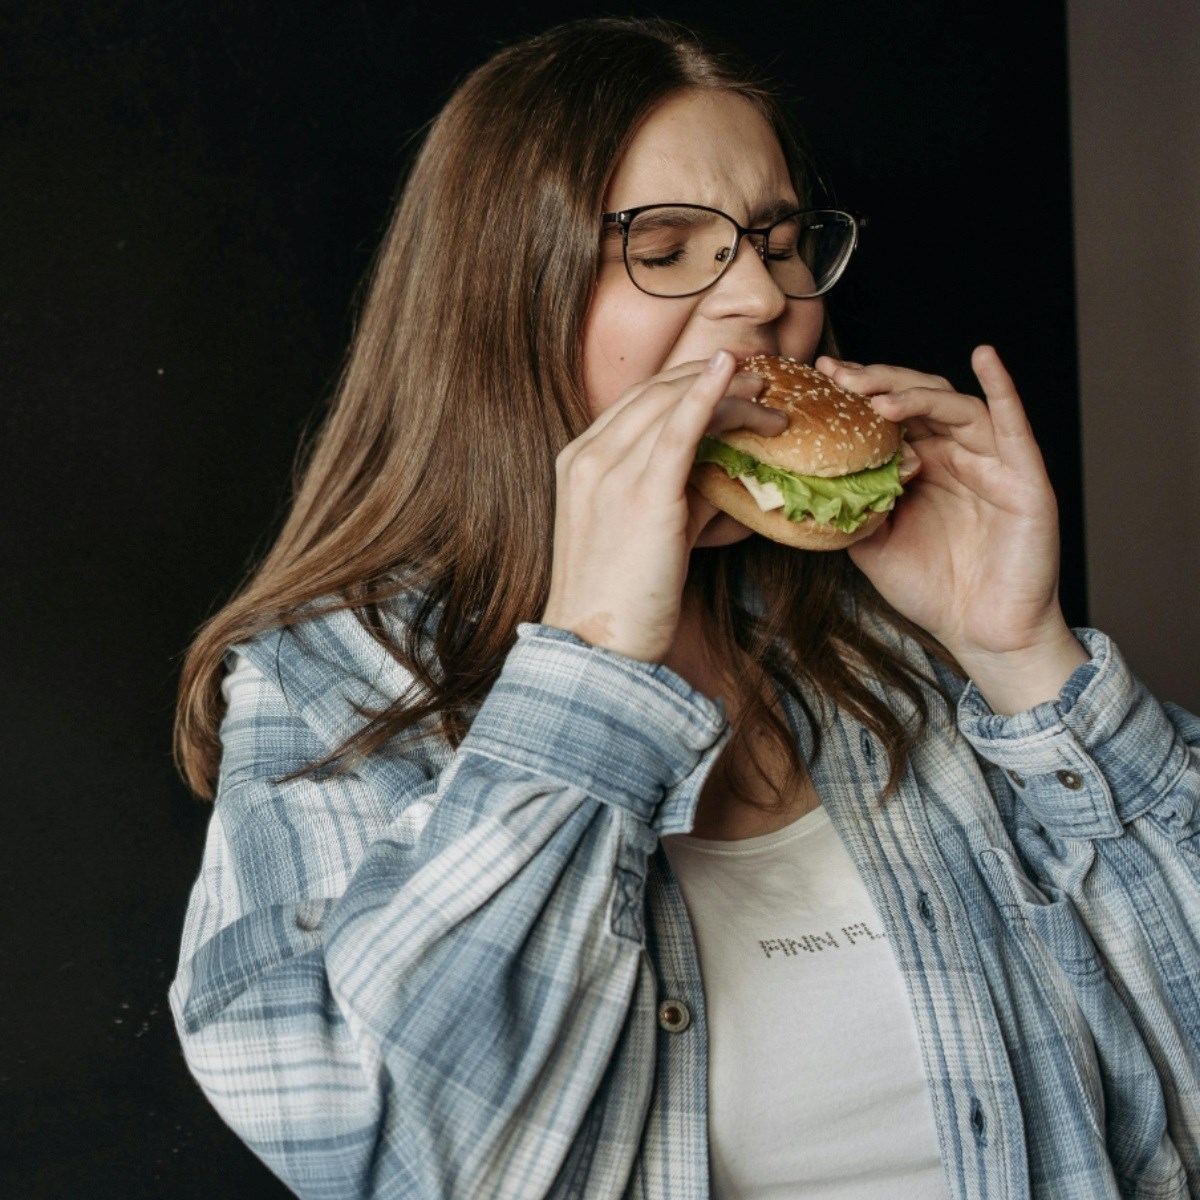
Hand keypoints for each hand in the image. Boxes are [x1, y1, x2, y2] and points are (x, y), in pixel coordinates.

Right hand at [541, 351, 785, 662]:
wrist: (596, 647)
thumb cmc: (621, 602)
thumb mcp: (644, 534)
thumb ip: (679, 497)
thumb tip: (726, 477)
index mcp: (579, 462)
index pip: (637, 402)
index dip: (686, 381)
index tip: (728, 376)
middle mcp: (587, 458)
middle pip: (655, 393)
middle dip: (712, 375)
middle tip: (760, 376)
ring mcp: (608, 472)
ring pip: (673, 405)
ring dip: (728, 391)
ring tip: (768, 393)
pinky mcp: (640, 494)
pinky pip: (678, 430)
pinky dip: (707, 395)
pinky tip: (732, 375)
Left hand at [815, 347, 1085, 706]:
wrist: (980, 633)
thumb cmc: (932, 589)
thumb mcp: (872, 544)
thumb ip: (851, 506)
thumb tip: (806, 480)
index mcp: (921, 465)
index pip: (888, 414)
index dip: (857, 394)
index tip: (820, 377)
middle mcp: (956, 454)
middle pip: (916, 399)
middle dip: (877, 384)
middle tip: (840, 378)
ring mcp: (991, 460)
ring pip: (954, 406)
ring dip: (915, 395)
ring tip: (878, 398)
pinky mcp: (1024, 475)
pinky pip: (1014, 424)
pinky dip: (1002, 387)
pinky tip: (984, 358)